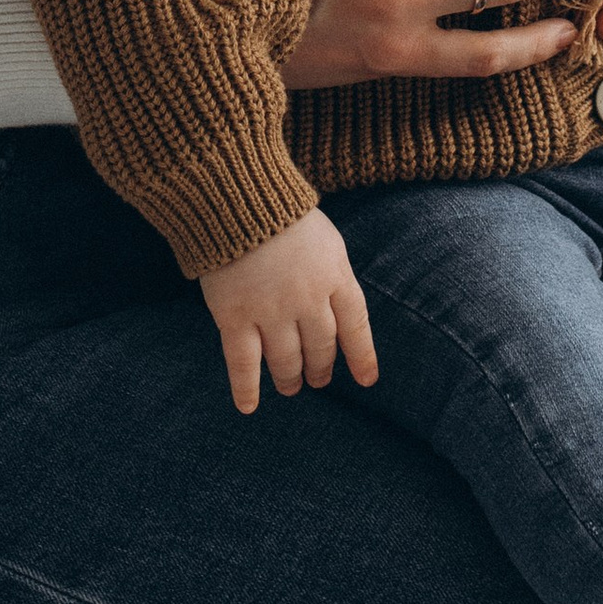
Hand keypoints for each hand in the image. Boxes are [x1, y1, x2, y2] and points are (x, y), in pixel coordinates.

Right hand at [199, 212, 378, 415]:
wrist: (236, 197)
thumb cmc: (281, 211)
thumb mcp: (325, 238)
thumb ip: (332, 274)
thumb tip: (336, 308)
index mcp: (335, 276)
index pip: (356, 327)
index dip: (362, 356)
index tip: (367, 380)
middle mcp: (308, 301)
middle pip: (321, 347)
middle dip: (321, 367)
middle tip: (318, 379)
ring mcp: (271, 312)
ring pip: (286, 360)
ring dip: (290, 379)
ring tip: (290, 387)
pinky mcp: (234, 317)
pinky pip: (243, 364)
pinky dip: (246, 388)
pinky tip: (248, 406)